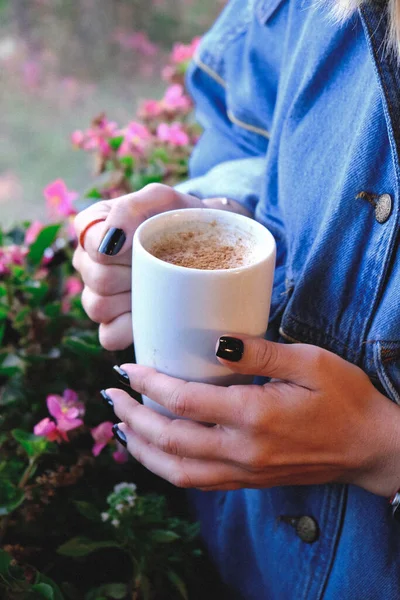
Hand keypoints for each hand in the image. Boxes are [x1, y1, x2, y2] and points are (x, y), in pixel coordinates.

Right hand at [72, 184, 201, 349]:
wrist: (210, 245)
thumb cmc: (180, 218)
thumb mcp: (162, 200)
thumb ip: (131, 208)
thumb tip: (109, 243)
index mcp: (93, 227)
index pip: (89, 242)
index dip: (117, 248)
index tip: (141, 245)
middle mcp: (89, 262)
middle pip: (97, 278)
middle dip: (133, 273)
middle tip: (162, 265)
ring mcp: (98, 296)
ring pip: (98, 307)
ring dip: (133, 299)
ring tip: (159, 286)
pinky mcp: (113, 324)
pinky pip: (109, 336)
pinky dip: (131, 328)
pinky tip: (151, 314)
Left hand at [106, 335, 399, 496]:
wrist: (370, 447)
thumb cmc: (345, 398)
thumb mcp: (310, 362)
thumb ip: (261, 353)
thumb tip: (216, 342)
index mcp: (255, 416)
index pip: (184, 402)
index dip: (149, 384)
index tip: (128, 369)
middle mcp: (243, 450)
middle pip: (170, 440)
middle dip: (134, 418)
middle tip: (112, 397)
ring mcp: (244, 471)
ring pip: (176, 470)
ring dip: (143, 449)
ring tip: (122, 426)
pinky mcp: (248, 480)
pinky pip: (196, 482)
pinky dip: (166, 468)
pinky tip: (155, 452)